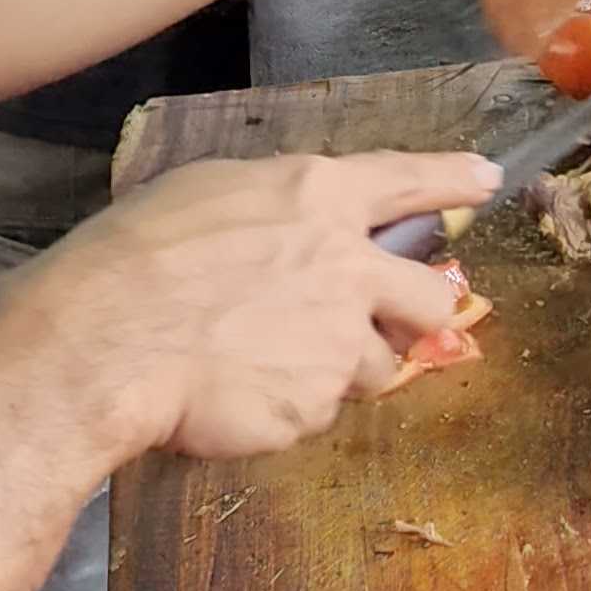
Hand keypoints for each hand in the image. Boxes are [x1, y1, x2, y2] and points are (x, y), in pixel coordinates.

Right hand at [3, 148, 499, 466]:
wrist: (104, 344)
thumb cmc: (134, 258)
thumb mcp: (204, 195)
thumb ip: (273, 210)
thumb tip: (291, 227)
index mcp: (318, 197)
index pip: (407, 180)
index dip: (451, 180)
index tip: (486, 180)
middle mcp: (348, 267)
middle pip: (432, 295)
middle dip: (422, 311)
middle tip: (395, 321)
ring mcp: (340, 342)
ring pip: (378, 365)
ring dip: (343, 368)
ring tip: (268, 363)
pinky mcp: (317, 406)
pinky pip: (317, 410)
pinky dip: (286, 406)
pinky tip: (234, 393)